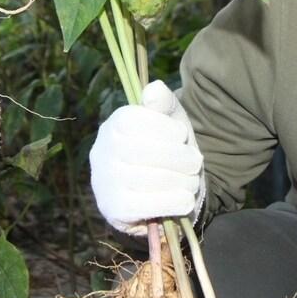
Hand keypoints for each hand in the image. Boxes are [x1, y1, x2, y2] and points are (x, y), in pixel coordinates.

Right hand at [89, 80, 204, 235]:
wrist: (165, 191)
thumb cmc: (167, 149)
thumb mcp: (170, 121)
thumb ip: (165, 103)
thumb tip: (154, 88)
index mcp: (113, 126)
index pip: (132, 121)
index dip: (163, 128)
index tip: (182, 136)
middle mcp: (101, 152)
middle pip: (140, 151)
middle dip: (178, 157)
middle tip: (195, 163)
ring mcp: (103, 182)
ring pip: (145, 179)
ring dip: (180, 181)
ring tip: (191, 182)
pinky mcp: (112, 209)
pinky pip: (143, 205)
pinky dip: (171, 203)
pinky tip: (184, 201)